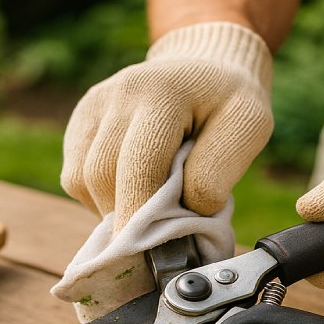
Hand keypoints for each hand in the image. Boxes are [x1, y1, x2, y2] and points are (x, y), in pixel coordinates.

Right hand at [62, 22, 272, 227]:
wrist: (205, 66)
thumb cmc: (229, 102)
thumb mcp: (249, 127)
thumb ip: (217, 171)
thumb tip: (185, 213)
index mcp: (162, 92)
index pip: (139, 166)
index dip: (141, 216)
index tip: (153, 257)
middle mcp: (118, 93)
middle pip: (101, 176)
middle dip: (126, 219)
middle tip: (153, 246)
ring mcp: (93, 104)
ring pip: (82, 180)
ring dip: (112, 209)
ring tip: (149, 211)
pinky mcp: (80, 120)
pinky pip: (75, 175)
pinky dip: (100, 196)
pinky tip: (131, 190)